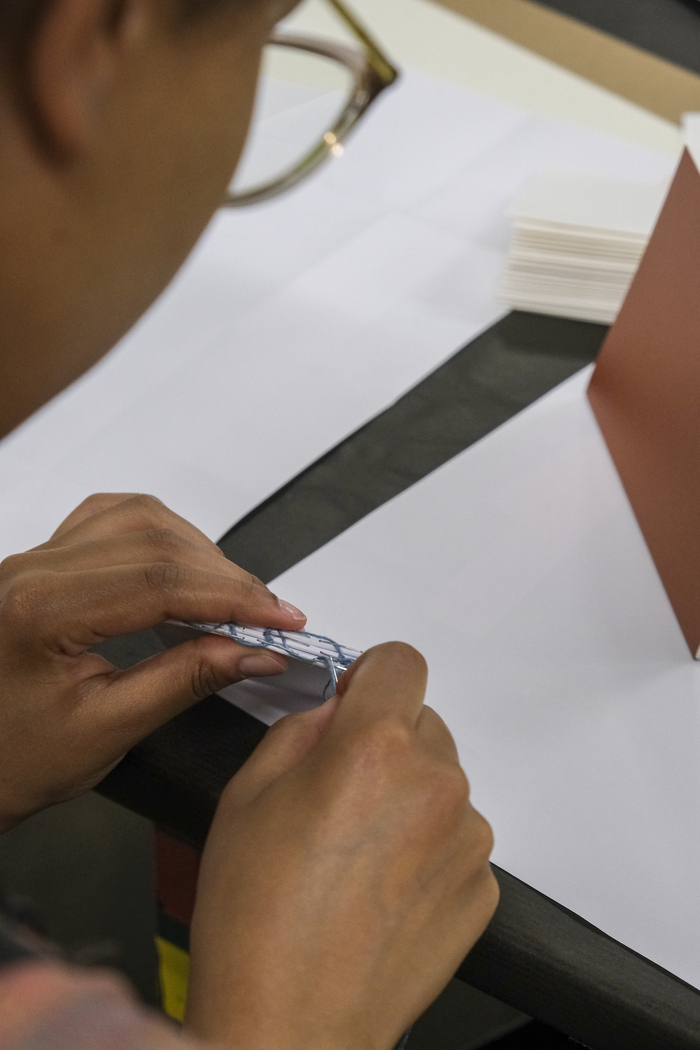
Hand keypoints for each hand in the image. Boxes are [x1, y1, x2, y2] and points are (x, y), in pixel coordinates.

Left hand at [0, 492, 305, 830]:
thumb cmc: (14, 759)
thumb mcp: (107, 731)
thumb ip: (185, 681)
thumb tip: (253, 652)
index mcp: (42, 611)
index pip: (160, 582)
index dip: (234, 597)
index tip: (281, 618)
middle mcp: (32, 570)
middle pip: (155, 542)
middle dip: (226, 576)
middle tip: (270, 614)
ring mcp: (35, 559)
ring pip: (138, 517)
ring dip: (197, 549)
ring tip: (233, 594)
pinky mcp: (45, 560)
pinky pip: (111, 518)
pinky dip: (160, 533)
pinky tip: (183, 562)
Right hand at [186, 642, 497, 1049]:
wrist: (288, 1025)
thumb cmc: (255, 920)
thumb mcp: (246, 793)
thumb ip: (300, 730)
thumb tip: (332, 713)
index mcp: (374, 747)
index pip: (403, 661)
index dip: (373, 676)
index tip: (357, 700)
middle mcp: (435, 783)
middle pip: (422, 722)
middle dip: (386, 742)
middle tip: (339, 795)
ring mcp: (467, 838)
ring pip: (441, 782)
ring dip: (408, 797)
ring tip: (355, 856)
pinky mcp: (482, 887)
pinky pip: (456, 838)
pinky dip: (427, 849)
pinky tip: (380, 891)